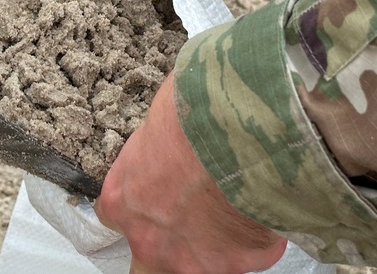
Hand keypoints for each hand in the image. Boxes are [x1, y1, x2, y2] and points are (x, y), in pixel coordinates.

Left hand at [95, 74, 287, 273]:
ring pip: (196, 266)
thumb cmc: (195, 117)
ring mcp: (194, 260)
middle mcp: (151, 239)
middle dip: (163, 248)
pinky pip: (245, 256)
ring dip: (211, 245)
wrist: (242, 134)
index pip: (114, 215)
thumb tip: (174, 134)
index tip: (154, 192)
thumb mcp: (162, 119)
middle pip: (146, 265)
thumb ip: (160, 147)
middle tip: (187, 222)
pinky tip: (261, 207)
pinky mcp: (238, 264)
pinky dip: (254, 237)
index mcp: (124, 199)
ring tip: (234, 210)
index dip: (137, 203)